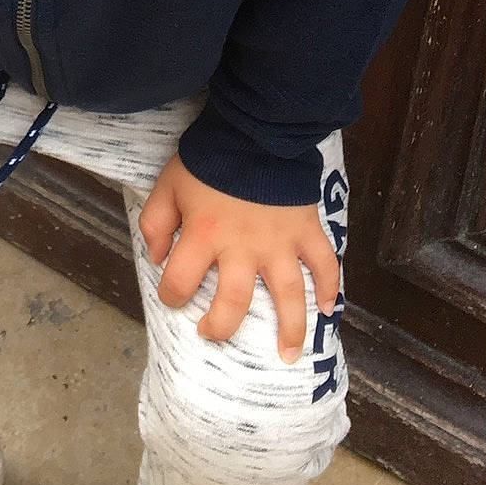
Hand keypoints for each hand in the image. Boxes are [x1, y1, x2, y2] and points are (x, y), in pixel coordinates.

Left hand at [137, 153, 339, 362]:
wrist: (255, 129)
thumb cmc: (208, 158)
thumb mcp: (167, 184)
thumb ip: (155, 222)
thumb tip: (156, 257)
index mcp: (203, 235)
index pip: (180, 281)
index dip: (172, 294)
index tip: (174, 295)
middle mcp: (242, 247)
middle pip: (233, 302)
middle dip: (220, 326)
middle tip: (211, 332)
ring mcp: (279, 242)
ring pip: (288, 295)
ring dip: (290, 328)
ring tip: (288, 355)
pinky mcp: (306, 230)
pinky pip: (325, 263)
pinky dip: (330, 287)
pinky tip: (329, 309)